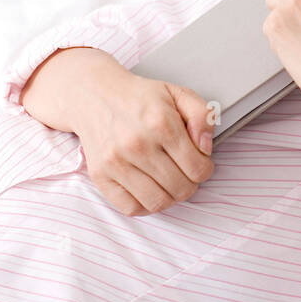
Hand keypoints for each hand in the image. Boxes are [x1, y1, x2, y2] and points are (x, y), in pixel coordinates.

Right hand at [73, 67, 217, 216]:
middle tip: (184, 172)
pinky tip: (149, 188)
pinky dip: (145, 205)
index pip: (198, 169)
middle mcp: (137, 145)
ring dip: (170, 197)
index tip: (199, 162)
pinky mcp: (100, 176)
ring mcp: (116, 162)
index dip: (205, 169)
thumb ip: (202, 115)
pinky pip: (131, 208)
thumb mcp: (178, 93)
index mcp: (161, 123)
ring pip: (158, 202)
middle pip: (181, 189)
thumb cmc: (139, 98)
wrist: (94, 95)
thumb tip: (205, 147)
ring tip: (168, 181)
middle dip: (190, 184)